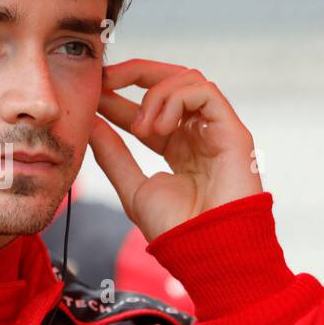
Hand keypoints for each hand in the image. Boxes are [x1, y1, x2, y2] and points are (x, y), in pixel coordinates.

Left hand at [90, 60, 260, 239]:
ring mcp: (217, 130)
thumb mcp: (132, 187)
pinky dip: (175, 99)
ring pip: (188, 80)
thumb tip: (90, 123)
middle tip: (105, 79)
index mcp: (177, 147)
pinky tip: (158, 127)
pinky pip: (204, 91)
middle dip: (135, 73)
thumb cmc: (175, 229)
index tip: (93, 92)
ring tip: (139, 127)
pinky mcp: (233, 130)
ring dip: (154, 95)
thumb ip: (113, 154)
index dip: (119, 95)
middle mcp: (198, 133)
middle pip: (171, 81)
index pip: (148, 107)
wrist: (206, 251)